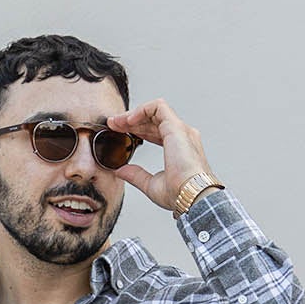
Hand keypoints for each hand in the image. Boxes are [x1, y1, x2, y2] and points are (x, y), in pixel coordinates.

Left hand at [102, 98, 213, 212]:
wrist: (192, 195)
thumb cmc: (179, 194)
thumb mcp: (151, 185)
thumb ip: (136, 175)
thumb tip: (120, 171)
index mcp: (179, 148)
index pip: (155, 132)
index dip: (136, 130)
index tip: (119, 132)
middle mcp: (181, 136)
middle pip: (153, 121)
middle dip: (130, 121)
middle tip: (113, 124)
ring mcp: (180, 130)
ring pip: (155, 111)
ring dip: (134, 114)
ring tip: (117, 122)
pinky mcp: (176, 127)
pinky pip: (158, 107)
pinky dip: (142, 110)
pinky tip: (129, 120)